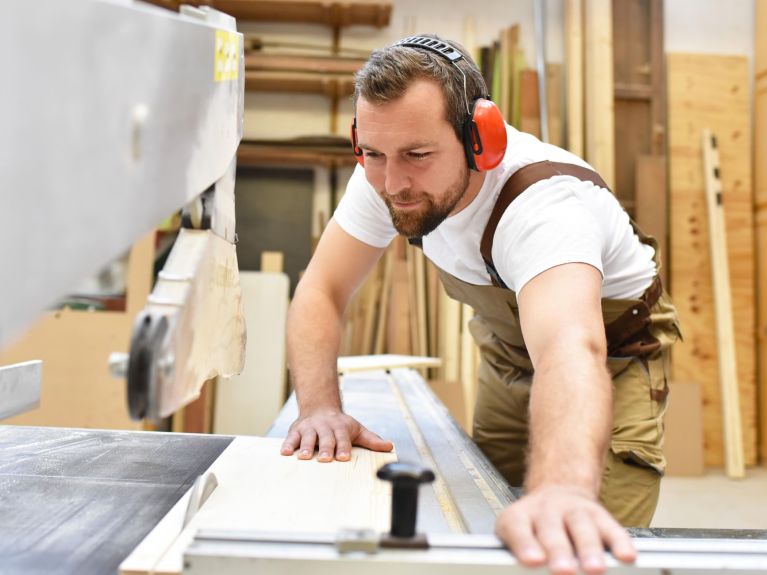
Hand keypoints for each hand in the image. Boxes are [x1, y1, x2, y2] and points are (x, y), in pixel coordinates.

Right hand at [280, 410, 392, 461]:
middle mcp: (324, 426)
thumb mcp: (358, 430)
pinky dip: (287, 444)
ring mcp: (309, 428)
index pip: (343, 438)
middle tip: (325, 458)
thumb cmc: (340, 425)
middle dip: (325, 448)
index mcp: (340, 427)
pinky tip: (285, 453)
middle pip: (325, 438)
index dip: (343, 447)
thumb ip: (372, 440)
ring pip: (307, 437)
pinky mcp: (296, 430)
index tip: (344, 457)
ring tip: (304, 457)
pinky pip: (291, 438)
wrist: (320, 407)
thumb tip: (389, 447)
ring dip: (305, 447)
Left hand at [495, 484, 635, 574]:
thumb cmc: (533, 526)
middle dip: (558, 551)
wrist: (555, 492)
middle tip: (562, 570)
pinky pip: (611, 528)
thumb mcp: (515, 535)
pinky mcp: (600, 515)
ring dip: (589, 549)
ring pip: (582, 526)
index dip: (524, 544)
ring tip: (594, 569)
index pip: (517, 528)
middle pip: (551, 529)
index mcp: (519, 516)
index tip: (532, 560)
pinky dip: (619, 543)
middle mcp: (546, 509)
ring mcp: (574, 509)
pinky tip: (625, 556)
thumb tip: (525, 569)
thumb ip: (522, 553)